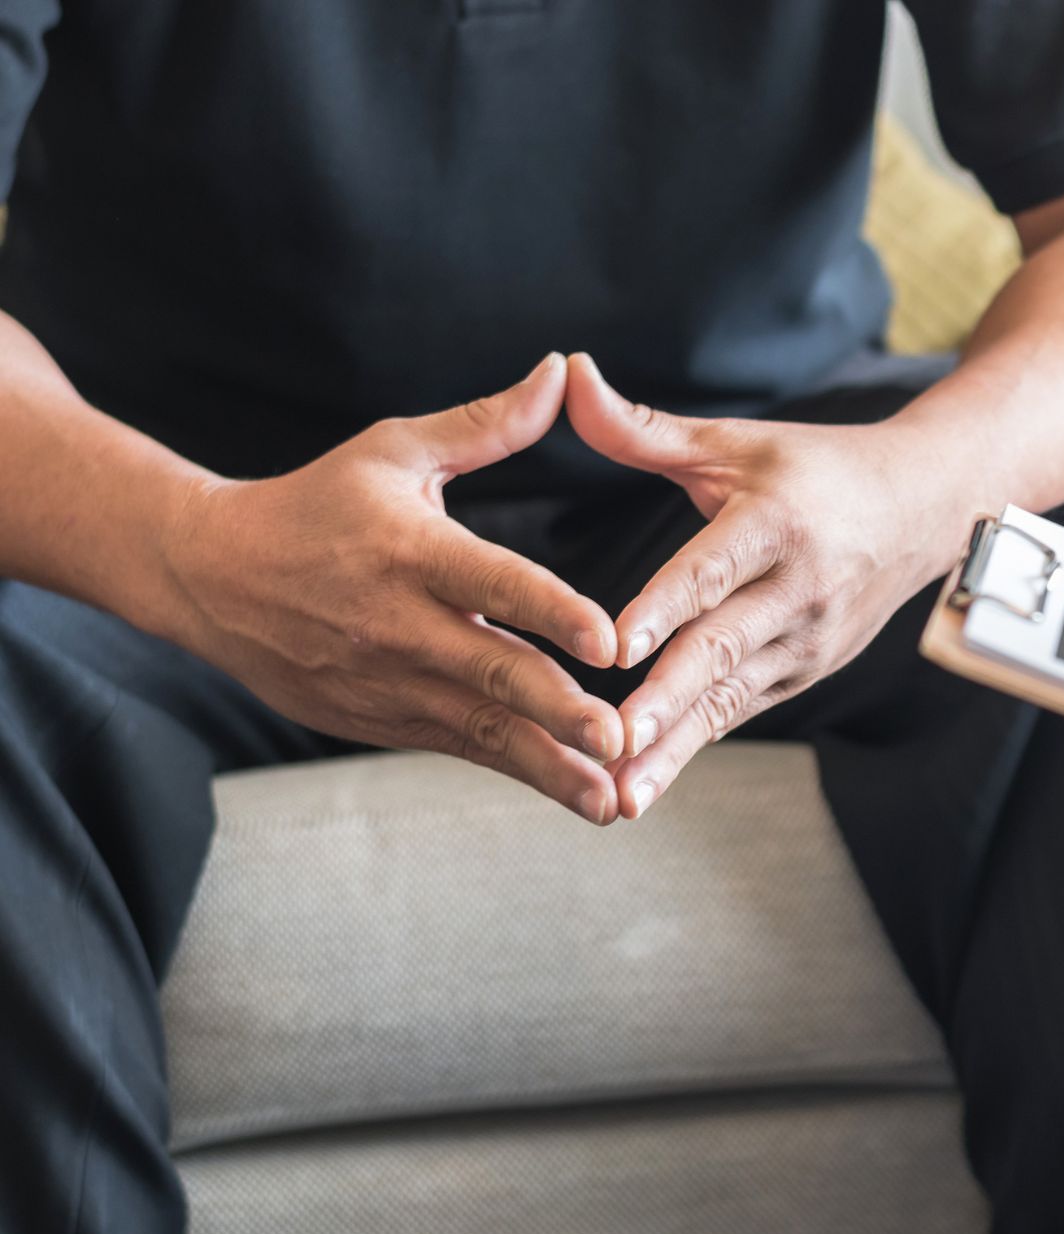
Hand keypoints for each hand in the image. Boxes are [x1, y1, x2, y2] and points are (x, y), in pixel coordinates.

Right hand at [159, 355, 625, 822]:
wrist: (209, 578)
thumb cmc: (317, 504)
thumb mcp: (394, 451)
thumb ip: (486, 424)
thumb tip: (558, 371)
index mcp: (409, 550)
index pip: (491, 581)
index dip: (551, 610)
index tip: (608, 639)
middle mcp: (400, 624)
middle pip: (491, 671)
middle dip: (558, 710)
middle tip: (618, 734)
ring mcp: (389, 682)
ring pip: (482, 729)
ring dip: (550, 766)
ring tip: (611, 797)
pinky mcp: (383, 721)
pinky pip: (461, 748)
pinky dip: (518, 771)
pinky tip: (575, 791)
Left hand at [564, 353, 965, 817]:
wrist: (923, 511)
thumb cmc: (813, 471)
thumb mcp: (736, 441)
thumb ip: (644, 427)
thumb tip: (570, 375)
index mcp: (778, 523)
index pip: (713, 569)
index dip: (665, 608)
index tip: (617, 646)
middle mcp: (799, 590)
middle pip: (721, 649)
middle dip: (666, 701)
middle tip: (613, 741)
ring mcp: (806, 641)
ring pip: (728, 699)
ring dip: (674, 748)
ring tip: (620, 794)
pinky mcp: (803, 674)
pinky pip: (738, 713)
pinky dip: (691, 749)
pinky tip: (643, 785)